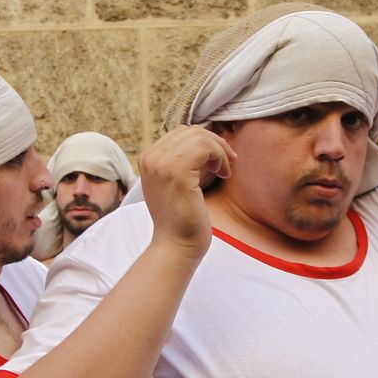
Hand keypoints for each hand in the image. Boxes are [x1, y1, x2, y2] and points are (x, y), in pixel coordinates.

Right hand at [139, 125, 234, 259]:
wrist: (176, 246)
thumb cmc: (182, 218)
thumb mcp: (178, 182)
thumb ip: (185, 160)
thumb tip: (210, 138)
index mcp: (148, 158)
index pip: (181, 132)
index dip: (205, 141)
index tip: (220, 159)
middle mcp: (150, 157)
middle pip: (191, 131)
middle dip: (215, 143)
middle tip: (228, 163)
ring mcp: (161, 164)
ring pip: (200, 137)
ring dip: (220, 151)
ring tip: (225, 170)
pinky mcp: (177, 173)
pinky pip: (205, 148)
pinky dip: (221, 157)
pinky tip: (223, 174)